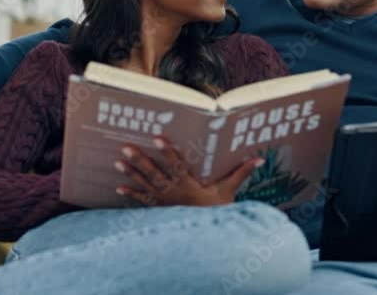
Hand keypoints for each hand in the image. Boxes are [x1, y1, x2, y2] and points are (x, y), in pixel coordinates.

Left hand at [114, 138, 262, 206]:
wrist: (207, 238)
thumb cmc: (218, 212)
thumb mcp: (229, 192)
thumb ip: (241, 173)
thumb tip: (259, 158)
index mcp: (189, 186)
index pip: (177, 165)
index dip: (167, 151)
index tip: (157, 138)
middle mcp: (174, 193)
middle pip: (154, 174)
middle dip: (140, 160)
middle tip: (125, 147)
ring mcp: (164, 202)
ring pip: (145, 185)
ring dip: (131, 174)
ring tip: (118, 162)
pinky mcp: (159, 210)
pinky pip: (143, 202)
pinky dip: (131, 195)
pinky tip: (119, 188)